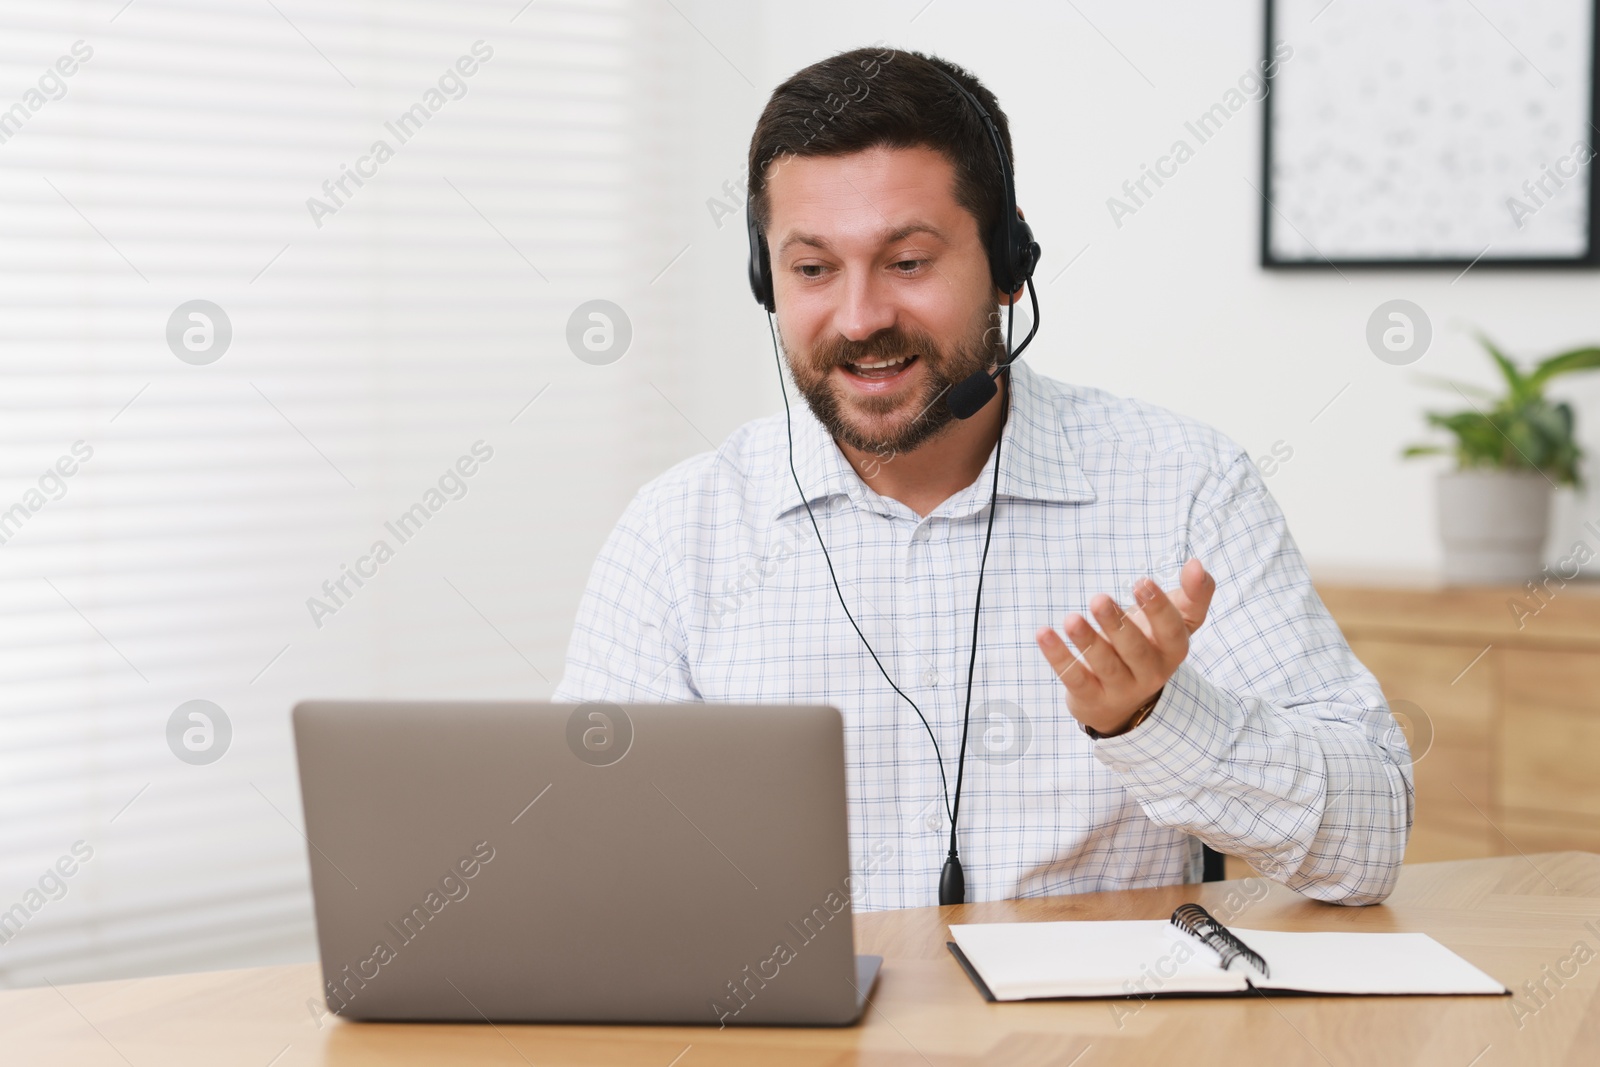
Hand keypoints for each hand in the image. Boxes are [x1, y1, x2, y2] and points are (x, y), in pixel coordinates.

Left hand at [1034, 558, 1214, 735]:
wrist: (1124, 702)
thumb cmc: (1150, 646)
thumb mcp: (1176, 622)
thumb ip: (1193, 593)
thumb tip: (1197, 563)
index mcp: (1172, 650)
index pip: (1172, 631)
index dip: (1158, 608)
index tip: (1141, 581)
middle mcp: (1150, 673)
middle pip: (1135, 650)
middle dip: (1117, 625)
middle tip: (1099, 599)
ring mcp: (1120, 688)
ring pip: (1105, 665)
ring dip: (1087, 641)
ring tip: (1071, 619)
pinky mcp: (1091, 697)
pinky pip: (1074, 678)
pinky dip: (1058, 656)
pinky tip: (1044, 634)